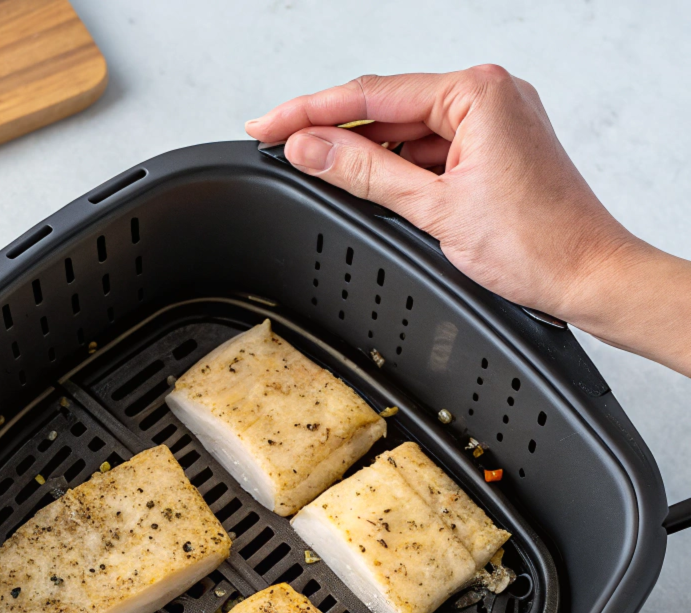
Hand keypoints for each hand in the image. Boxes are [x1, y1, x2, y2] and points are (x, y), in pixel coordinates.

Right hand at [245, 67, 690, 376]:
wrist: (587, 276)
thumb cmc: (537, 244)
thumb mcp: (433, 208)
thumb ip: (364, 173)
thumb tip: (311, 147)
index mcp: (478, 92)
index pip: (372, 94)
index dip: (310, 111)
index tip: (269, 125)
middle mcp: (488, 97)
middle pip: (387, 107)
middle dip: (332, 130)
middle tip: (278, 144)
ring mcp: (492, 123)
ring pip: (405, 131)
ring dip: (363, 153)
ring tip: (316, 171)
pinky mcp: (492, 151)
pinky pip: (429, 150)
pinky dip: (395, 167)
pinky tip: (365, 183)